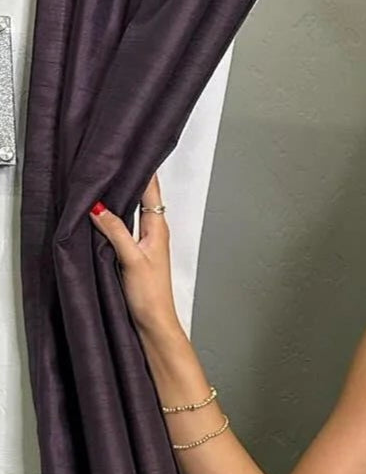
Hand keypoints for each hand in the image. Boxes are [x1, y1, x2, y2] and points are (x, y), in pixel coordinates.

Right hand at [89, 171, 180, 336]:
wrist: (154, 324)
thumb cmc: (151, 297)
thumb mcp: (131, 259)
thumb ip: (116, 231)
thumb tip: (99, 207)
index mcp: (158, 229)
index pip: (151, 190)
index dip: (142, 169)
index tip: (129, 149)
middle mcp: (154, 232)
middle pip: (142, 196)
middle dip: (129, 177)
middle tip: (112, 157)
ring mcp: (145, 242)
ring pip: (132, 210)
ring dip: (121, 196)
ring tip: (106, 178)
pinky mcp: (135, 253)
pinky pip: (124, 225)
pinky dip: (115, 215)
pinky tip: (103, 212)